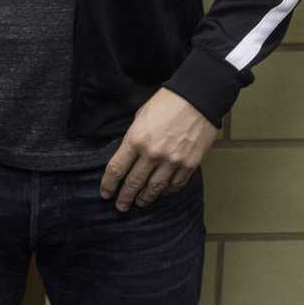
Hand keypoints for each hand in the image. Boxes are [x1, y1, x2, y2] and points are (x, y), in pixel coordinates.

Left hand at [100, 88, 217, 211]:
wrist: (198, 98)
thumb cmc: (167, 102)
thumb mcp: (140, 116)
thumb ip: (134, 138)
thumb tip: (129, 155)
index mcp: (136, 139)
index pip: (117, 169)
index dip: (109, 184)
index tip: (106, 193)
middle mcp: (152, 154)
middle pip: (134, 183)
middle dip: (125, 197)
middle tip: (120, 206)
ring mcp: (172, 161)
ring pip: (154, 189)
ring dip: (145, 198)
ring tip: (139, 203)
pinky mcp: (189, 165)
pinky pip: (175, 184)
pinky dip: (166, 191)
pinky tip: (161, 192)